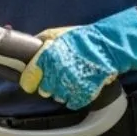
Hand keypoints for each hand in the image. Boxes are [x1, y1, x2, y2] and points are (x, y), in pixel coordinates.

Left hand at [18, 8, 136, 109]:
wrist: (108, 46)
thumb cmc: (83, 38)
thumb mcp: (57, 33)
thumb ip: (41, 42)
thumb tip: (28, 47)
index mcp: (47, 57)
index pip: (29, 78)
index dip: (29, 81)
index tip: (30, 82)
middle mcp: (57, 72)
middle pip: (44, 90)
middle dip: (47, 85)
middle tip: (56, 76)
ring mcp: (71, 84)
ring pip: (58, 97)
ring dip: (61, 90)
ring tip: (69, 79)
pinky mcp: (84, 93)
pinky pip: (72, 102)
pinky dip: (74, 97)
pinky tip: (78, 86)